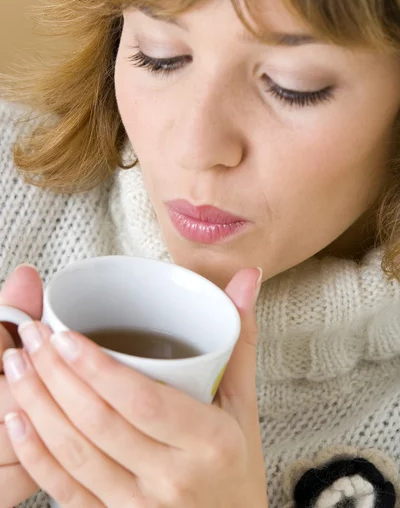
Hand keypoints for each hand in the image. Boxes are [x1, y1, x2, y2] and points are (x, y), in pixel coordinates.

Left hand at [2, 267, 267, 507]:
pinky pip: (66, 491)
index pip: (143, 401)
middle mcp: (172, 480)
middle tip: (33, 336)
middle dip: (56, 375)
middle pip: (100, 423)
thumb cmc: (237, 467)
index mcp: (209, 442)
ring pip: (75, 454)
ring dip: (38, 406)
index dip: (98, 368)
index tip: (65, 336)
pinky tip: (17, 420)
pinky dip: (36, 455)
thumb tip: (247, 279)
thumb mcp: (244, 405)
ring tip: (17, 365)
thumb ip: (238, 339)